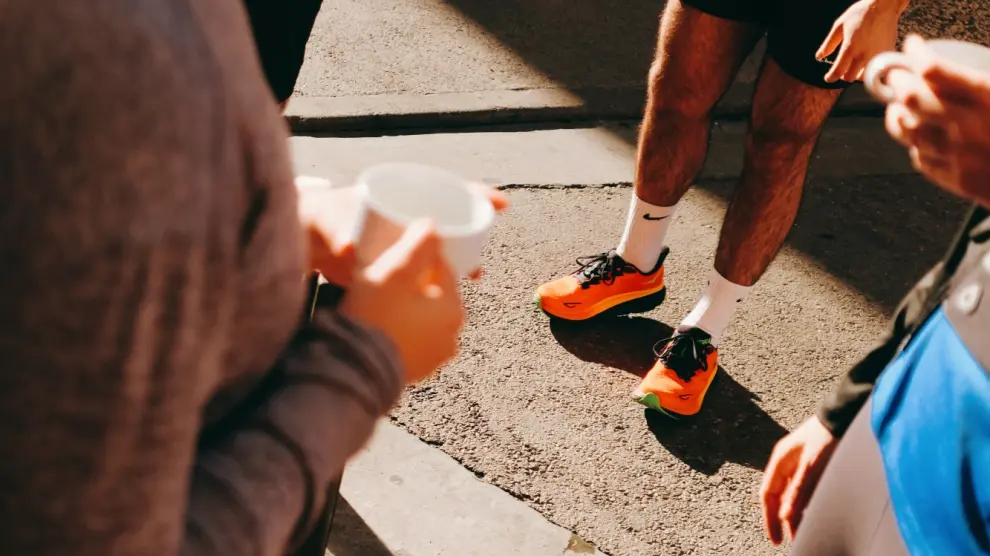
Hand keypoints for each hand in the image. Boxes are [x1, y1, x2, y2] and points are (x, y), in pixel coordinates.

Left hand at [299, 178, 508, 284]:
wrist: (311, 241)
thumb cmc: (324, 219)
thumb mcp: (332, 222)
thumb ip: (339, 232)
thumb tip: (347, 247)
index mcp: (405, 195)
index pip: (449, 190)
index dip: (477, 195)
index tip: (500, 203)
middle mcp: (413, 216)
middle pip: (455, 221)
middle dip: (474, 235)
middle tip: (480, 260)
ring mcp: (410, 239)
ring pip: (446, 248)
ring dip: (461, 262)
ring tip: (471, 278)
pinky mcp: (404, 262)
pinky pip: (432, 268)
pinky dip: (443, 278)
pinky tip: (450, 295)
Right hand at [341, 220, 464, 383]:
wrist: (353, 367)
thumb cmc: (375, 316)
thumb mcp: (395, 270)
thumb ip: (418, 244)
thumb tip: (433, 225)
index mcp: (454, 307)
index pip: (442, 267)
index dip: (418, 254)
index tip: (396, 251)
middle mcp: (452, 334)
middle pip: (434, 293)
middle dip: (414, 281)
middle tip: (384, 275)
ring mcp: (436, 356)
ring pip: (424, 316)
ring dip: (408, 306)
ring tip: (380, 299)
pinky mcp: (418, 370)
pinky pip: (413, 340)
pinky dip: (401, 329)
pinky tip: (382, 324)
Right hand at [760, 416, 836, 544]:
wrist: (843, 416)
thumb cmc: (826, 438)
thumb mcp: (812, 467)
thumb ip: (798, 491)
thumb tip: (785, 517)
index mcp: (779, 461)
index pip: (768, 495)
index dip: (769, 518)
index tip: (776, 538)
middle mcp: (785, 463)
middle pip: (777, 496)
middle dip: (780, 518)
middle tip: (787, 539)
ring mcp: (797, 462)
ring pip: (790, 493)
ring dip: (793, 511)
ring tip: (801, 530)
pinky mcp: (810, 463)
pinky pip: (801, 488)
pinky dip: (803, 502)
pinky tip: (811, 512)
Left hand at [817, 0, 905, 82]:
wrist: (884, 6)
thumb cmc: (862, 13)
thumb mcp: (839, 25)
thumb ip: (829, 43)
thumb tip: (820, 56)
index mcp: (850, 48)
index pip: (837, 71)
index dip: (830, 77)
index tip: (828, 78)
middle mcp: (863, 54)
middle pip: (850, 77)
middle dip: (844, 76)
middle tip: (843, 70)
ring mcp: (876, 55)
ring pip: (865, 76)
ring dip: (858, 74)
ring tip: (856, 67)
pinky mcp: (887, 54)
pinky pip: (878, 69)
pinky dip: (871, 69)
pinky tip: (868, 62)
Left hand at [883, 35, 989, 204]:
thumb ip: (981, 80)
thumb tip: (949, 68)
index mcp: (989, 97)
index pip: (935, 70)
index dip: (916, 54)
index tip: (913, 47)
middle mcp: (969, 125)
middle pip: (911, 98)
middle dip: (897, 81)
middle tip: (897, 75)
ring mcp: (959, 155)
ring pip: (907, 130)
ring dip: (897, 114)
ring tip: (898, 106)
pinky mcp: (957, 180)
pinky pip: (920, 158)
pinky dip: (915, 144)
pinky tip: (921, 137)